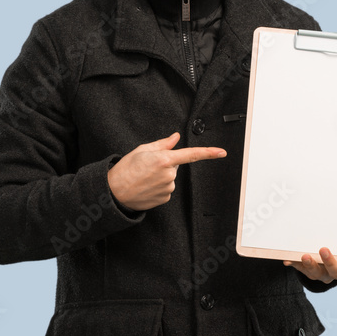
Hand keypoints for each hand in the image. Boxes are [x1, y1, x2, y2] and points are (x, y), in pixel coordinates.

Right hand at [108, 131, 226, 210]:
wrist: (115, 192)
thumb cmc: (125, 169)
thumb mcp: (142, 150)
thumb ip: (163, 144)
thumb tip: (176, 137)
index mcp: (163, 159)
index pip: (191, 155)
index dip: (208, 153)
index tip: (221, 152)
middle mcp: (169, 175)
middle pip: (175, 165)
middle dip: (165, 164)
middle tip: (148, 167)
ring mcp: (168, 188)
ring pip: (171, 178)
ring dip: (161, 176)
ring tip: (145, 177)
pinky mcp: (165, 198)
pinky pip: (167, 189)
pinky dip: (159, 187)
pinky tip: (147, 186)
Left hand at [284, 247, 336, 282]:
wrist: (326, 259)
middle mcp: (336, 273)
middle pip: (336, 272)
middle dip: (329, 262)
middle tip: (323, 249)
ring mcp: (322, 275)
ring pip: (317, 274)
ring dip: (310, 264)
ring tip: (304, 255)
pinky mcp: (309, 273)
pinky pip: (301, 270)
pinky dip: (295, 264)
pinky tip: (288, 259)